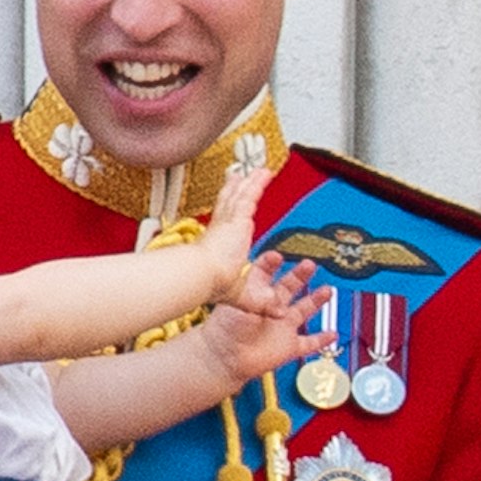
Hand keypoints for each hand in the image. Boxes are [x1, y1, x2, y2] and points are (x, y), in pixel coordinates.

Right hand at [201, 165, 275, 298]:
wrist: (204, 277)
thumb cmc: (213, 285)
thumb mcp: (242, 295)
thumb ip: (261, 301)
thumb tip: (276, 310)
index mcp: (218, 244)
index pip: (225, 223)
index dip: (229, 212)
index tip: (233, 205)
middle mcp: (222, 229)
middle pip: (231, 202)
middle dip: (236, 188)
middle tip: (239, 176)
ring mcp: (229, 221)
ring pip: (241, 195)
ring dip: (250, 182)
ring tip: (256, 171)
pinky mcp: (237, 217)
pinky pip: (249, 195)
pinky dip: (257, 184)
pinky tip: (265, 174)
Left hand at [201, 257, 333, 391]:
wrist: (224, 359)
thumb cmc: (225, 330)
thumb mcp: (241, 303)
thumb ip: (259, 292)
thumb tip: (272, 287)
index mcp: (257, 294)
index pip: (266, 272)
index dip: (272, 262)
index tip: (279, 255)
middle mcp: (272, 308)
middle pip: (290, 286)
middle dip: (300, 275)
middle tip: (310, 264)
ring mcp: (282, 327)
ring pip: (304, 310)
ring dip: (316, 300)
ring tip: (327, 290)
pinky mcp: (289, 346)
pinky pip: (310, 343)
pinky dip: (322, 339)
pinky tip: (332, 333)